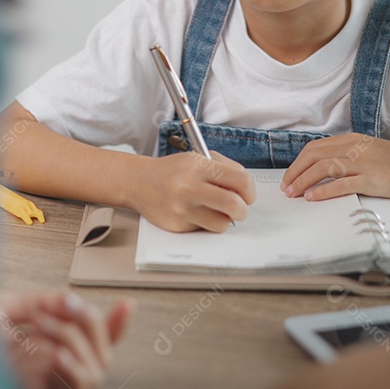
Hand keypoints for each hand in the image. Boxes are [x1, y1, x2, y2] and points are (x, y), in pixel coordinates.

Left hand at [0, 290, 133, 388]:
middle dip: (89, 320)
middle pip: (102, 351)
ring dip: (72, 338)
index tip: (127, 305)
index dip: (115, 324)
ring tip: (41, 325)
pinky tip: (56, 354)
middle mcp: (53, 373)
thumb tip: (66, 298)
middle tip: (65, 302)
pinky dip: (73, 369)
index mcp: (45, 351)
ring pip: (95, 368)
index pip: (92, 341)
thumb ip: (36, 302)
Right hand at [136, 151, 254, 231]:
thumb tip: (246, 190)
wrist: (139, 181)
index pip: (240, 180)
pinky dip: (205, 223)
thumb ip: (224, 169)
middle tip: (239, 209)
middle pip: (234, 205)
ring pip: (221, 224)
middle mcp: (189, 187)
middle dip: (242, 210)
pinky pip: (203, 229)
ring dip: (224, 220)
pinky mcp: (176, 225)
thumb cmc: (174, 170)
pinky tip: (194, 212)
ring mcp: (182, 208)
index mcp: (198, 166)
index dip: (250, 191)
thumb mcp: (198, 159)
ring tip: (215, 211)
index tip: (248, 195)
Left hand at [281, 134, 389, 200]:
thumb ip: (350, 155)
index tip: (289, 176)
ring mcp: (364, 163)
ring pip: (323, 167)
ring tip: (293, 194)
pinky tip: (312, 197)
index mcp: (353, 140)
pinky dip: (323, 190)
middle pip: (314, 156)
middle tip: (285, 187)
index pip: (315, 148)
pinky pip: (341, 184)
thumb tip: (324, 168)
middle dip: (294, 172)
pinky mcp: (373, 179)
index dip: (298, 163)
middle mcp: (355, 148)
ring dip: (303, 181)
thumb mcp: (371, 151)